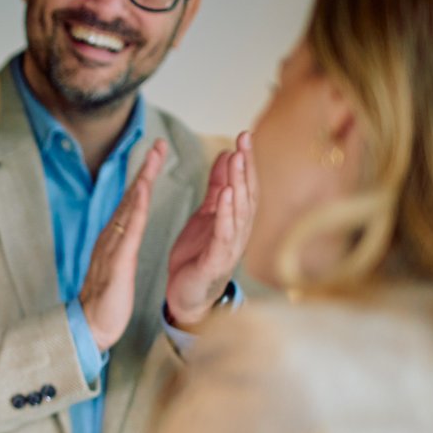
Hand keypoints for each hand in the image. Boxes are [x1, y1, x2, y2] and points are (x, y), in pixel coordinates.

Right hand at [79, 139, 165, 351]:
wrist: (90, 326)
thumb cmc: (106, 301)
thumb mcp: (117, 268)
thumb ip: (120, 248)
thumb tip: (125, 232)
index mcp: (115, 239)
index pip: (134, 203)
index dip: (146, 178)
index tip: (158, 156)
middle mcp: (111, 237)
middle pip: (132, 197)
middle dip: (146, 169)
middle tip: (160, 143)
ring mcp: (112, 247)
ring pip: (130, 207)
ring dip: (143, 180)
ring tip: (155, 157)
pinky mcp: (117, 261)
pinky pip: (130, 230)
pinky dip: (138, 208)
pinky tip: (144, 191)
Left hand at [164, 132, 255, 328]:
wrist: (186, 297)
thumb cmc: (197, 256)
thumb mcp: (205, 215)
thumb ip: (216, 188)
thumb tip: (226, 155)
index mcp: (235, 220)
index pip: (244, 185)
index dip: (246, 161)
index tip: (243, 135)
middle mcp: (239, 232)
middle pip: (247, 194)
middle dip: (246, 165)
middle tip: (244, 139)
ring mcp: (230, 247)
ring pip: (239, 211)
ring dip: (239, 184)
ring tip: (237, 160)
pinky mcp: (216, 261)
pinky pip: (224, 234)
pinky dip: (227, 214)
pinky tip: (227, 195)